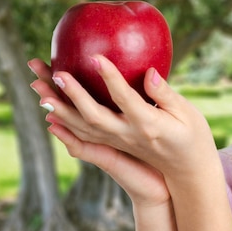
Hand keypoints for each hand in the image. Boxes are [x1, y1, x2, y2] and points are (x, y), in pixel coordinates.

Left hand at [29, 55, 221, 195]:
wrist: (187, 172)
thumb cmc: (193, 138)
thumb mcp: (188, 115)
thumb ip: (166, 94)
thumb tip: (148, 73)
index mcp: (149, 125)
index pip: (126, 99)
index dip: (110, 79)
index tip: (96, 57)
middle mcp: (128, 136)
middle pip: (94, 116)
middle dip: (72, 94)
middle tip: (55, 72)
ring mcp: (119, 143)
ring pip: (82, 127)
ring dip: (59, 107)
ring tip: (39, 86)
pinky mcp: (114, 146)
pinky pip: (83, 136)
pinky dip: (64, 125)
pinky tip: (49, 112)